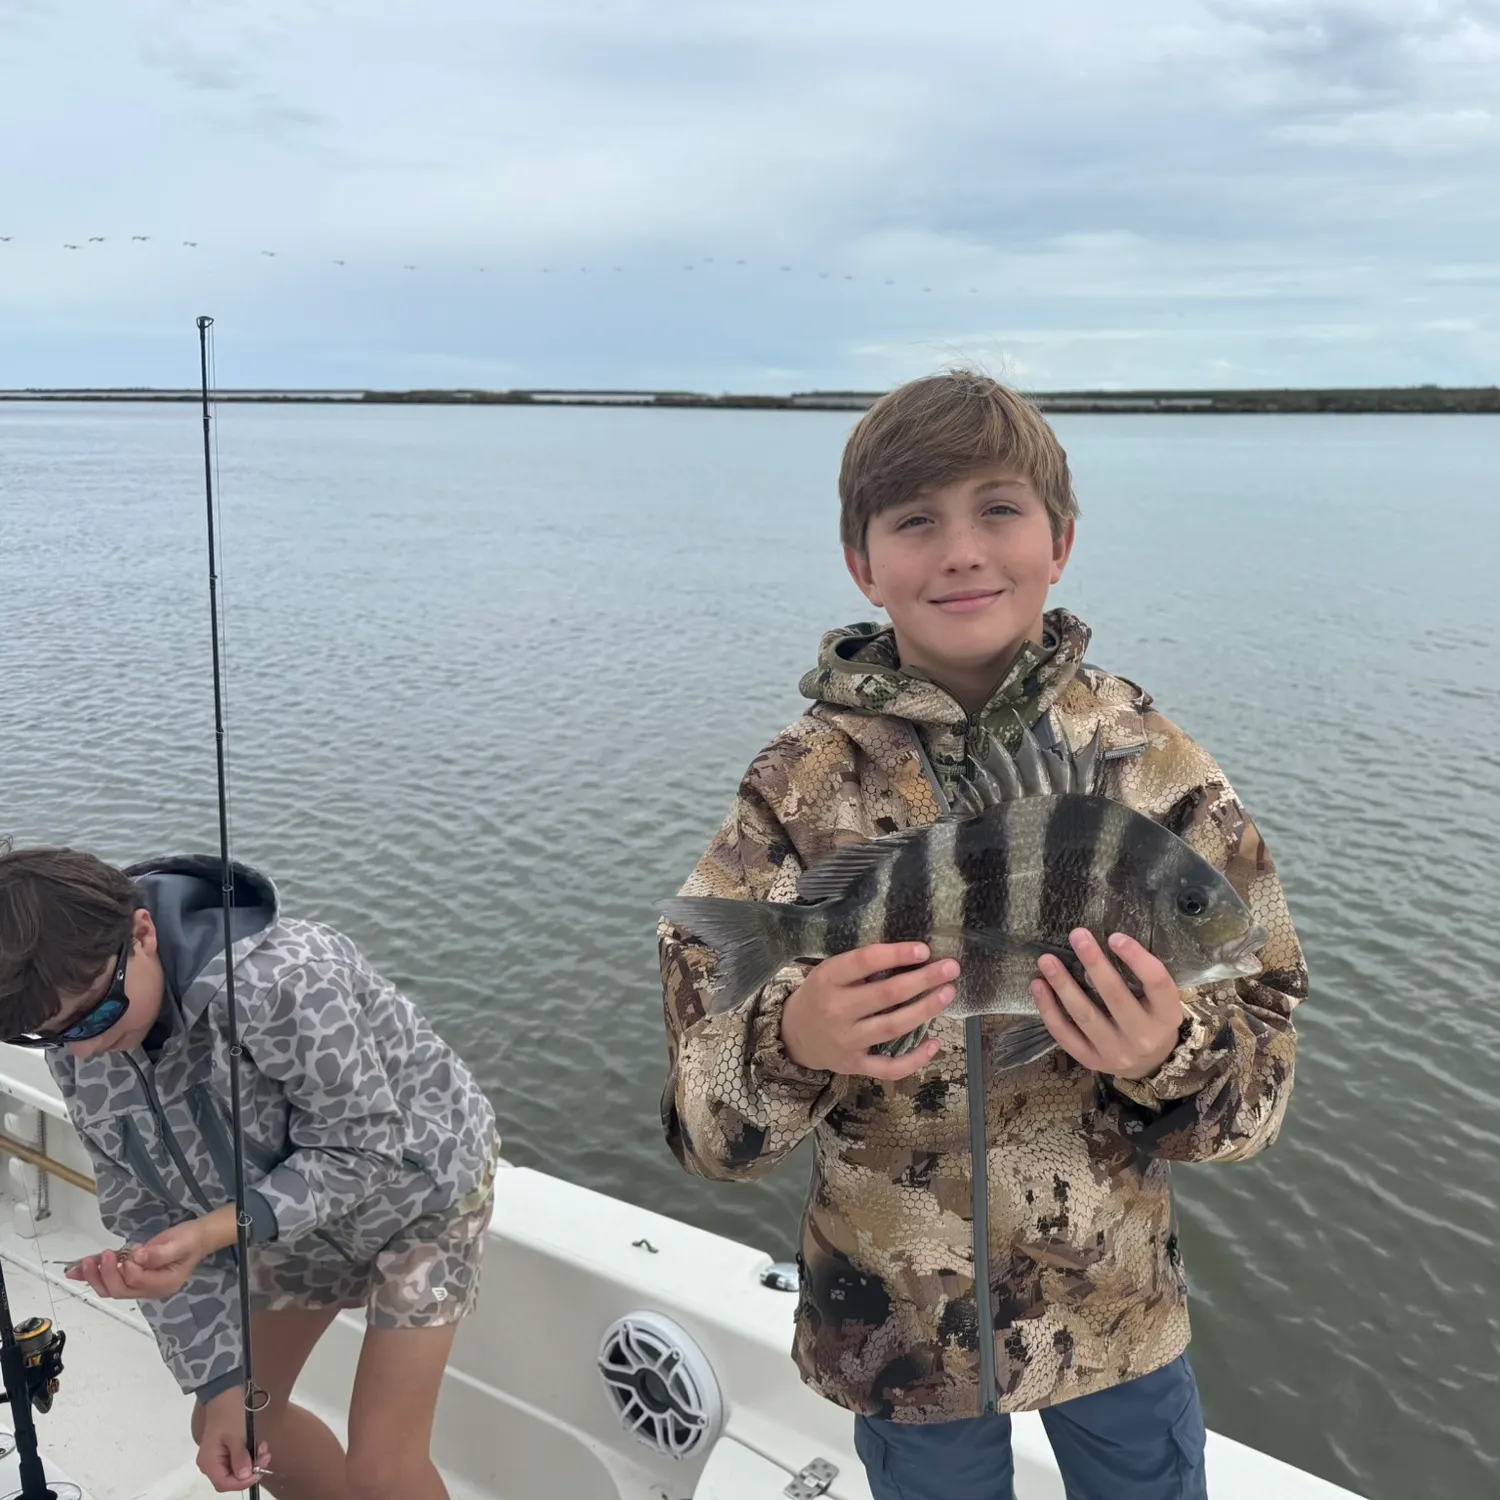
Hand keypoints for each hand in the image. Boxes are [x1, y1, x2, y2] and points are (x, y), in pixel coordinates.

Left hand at [65, 1205, 234, 1299]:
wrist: (198, 1238)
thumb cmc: (191, 1239)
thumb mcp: (181, 1242)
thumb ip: (160, 1252)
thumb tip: (137, 1256)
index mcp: (164, 1284)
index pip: (137, 1281)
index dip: (128, 1267)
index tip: (130, 1250)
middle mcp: (150, 1291)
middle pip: (120, 1290)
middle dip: (105, 1274)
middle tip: (101, 1255)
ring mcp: (141, 1287)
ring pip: (112, 1289)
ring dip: (95, 1277)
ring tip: (83, 1263)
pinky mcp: (134, 1279)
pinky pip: (110, 1282)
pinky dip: (92, 1276)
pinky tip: (76, 1271)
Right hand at [197, 1386, 270, 1492]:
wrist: (226, 1391)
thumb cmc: (230, 1413)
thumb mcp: (238, 1435)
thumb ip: (240, 1458)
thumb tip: (244, 1477)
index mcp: (208, 1462)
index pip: (224, 1484)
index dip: (242, 1483)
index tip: (259, 1472)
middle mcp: (210, 1463)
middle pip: (231, 1478)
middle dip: (250, 1470)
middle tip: (265, 1456)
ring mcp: (217, 1456)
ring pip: (236, 1469)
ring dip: (253, 1461)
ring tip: (264, 1448)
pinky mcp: (225, 1449)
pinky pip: (238, 1459)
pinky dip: (249, 1455)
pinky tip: (259, 1445)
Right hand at [781, 942, 958, 1079]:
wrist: (793, 1036)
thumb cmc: (820, 995)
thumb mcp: (828, 973)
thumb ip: (860, 966)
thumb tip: (910, 956)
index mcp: (827, 979)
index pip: (865, 961)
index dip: (897, 954)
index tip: (924, 949)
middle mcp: (836, 1010)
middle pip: (887, 994)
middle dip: (923, 980)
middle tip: (951, 968)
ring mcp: (846, 1040)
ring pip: (893, 1026)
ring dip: (925, 1010)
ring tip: (948, 993)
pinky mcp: (854, 1065)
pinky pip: (888, 1067)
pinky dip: (915, 1059)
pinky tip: (935, 1044)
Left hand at [1032, 930, 1185, 1080]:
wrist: (1149, 1064)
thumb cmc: (1151, 1017)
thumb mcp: (1159, 1000)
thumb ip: (1141, 976)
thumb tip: (1106, 938)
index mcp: (1167, 1015)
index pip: (1157, 983)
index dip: (1136, 958)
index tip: (1114, 937)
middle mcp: (1144, 1036)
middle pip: (1116, 997)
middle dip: (1094, 964)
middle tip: (1077, 936)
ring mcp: (1116, 1052)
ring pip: (1085, 1016)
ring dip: (1063, 985)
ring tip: (1047, 960)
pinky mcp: (1091, 1060)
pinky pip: (1065, 1034)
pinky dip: (1049, 1009)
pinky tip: (1038, 986)